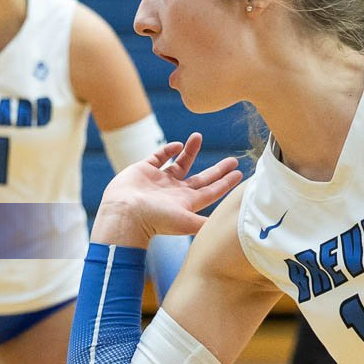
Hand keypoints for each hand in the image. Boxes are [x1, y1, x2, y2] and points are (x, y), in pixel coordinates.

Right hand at [91, 132, 241, 246]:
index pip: (211, 192)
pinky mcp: (144, 170)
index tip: (238, 173)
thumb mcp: (187, 223)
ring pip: (180, 163)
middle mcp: (175, 192)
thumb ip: (208, 223)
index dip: (225, 183)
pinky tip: (178, 144)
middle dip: (217, 170)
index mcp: (186, 203)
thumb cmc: (156, 220)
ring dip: (190, 151)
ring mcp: (159, 181)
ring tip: (198, 136)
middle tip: (232, 160)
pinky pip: (159, 157)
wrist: (125, 213)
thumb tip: (232, 227)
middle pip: (201, 178)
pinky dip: (168, 150)